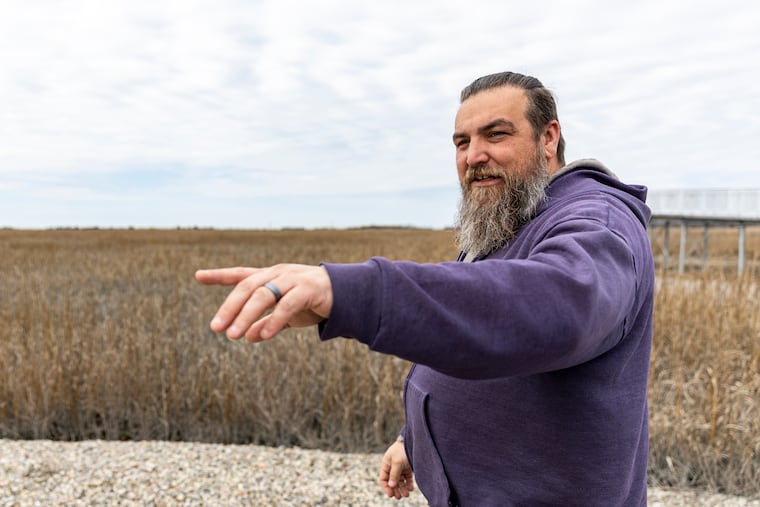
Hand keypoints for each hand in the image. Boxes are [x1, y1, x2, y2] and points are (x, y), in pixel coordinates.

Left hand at [195, 264, 332, 341]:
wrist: (347, 295)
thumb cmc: (311, 302)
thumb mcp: (284, 315)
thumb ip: (264, 323)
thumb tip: (245, 337)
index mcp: (271, 276)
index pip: (241, 274)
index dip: (219, 275)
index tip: (198, 276)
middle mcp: (279, 274)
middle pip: (248, 287)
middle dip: (230, 307)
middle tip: (216, 327)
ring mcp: (293, 279)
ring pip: (263, 295)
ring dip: (246, 316)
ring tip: (233, 336)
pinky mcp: (308, 289)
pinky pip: (286, 305)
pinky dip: (273, 321)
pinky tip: (262, 336)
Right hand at [379, 439, 413, 498]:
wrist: (414, 441)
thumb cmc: (403, 449)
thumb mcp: (397, 461)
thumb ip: (394, 474)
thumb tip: (391, 486)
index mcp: (386, 464)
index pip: (383, 479)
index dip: (386, 487)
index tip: (391, 494)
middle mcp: (393, 466)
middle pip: (392, 481)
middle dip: (395, 490)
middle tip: (399, 497)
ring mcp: (401, 467)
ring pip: (400, 481)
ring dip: (402, 488)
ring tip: (406, 495)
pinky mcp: (408, 467)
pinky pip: (407, 478)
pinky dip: (409, 484)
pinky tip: (411, 489)